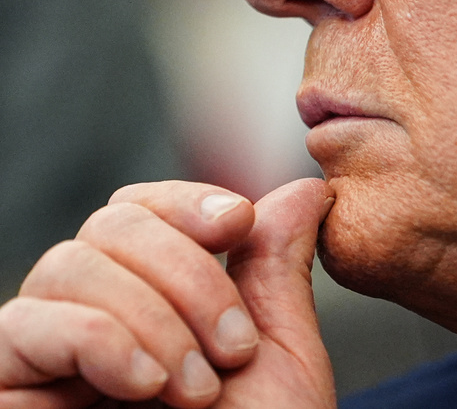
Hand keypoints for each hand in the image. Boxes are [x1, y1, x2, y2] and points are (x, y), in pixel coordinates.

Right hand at [0, 177, 336, 407]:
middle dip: (185, 272)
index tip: (239, 223)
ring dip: (150, 314)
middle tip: (231, 349)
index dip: (188, 202)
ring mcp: (47, 360)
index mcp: (158, 303)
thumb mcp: (279, 359)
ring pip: (68, 264)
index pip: (144, 210)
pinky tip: (144, 385)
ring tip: (196, 387)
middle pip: (109, 226)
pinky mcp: (8, 393)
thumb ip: (277, 272)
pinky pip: (22, 326)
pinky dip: (96, 339)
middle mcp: (95, 320)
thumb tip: (304, 191)